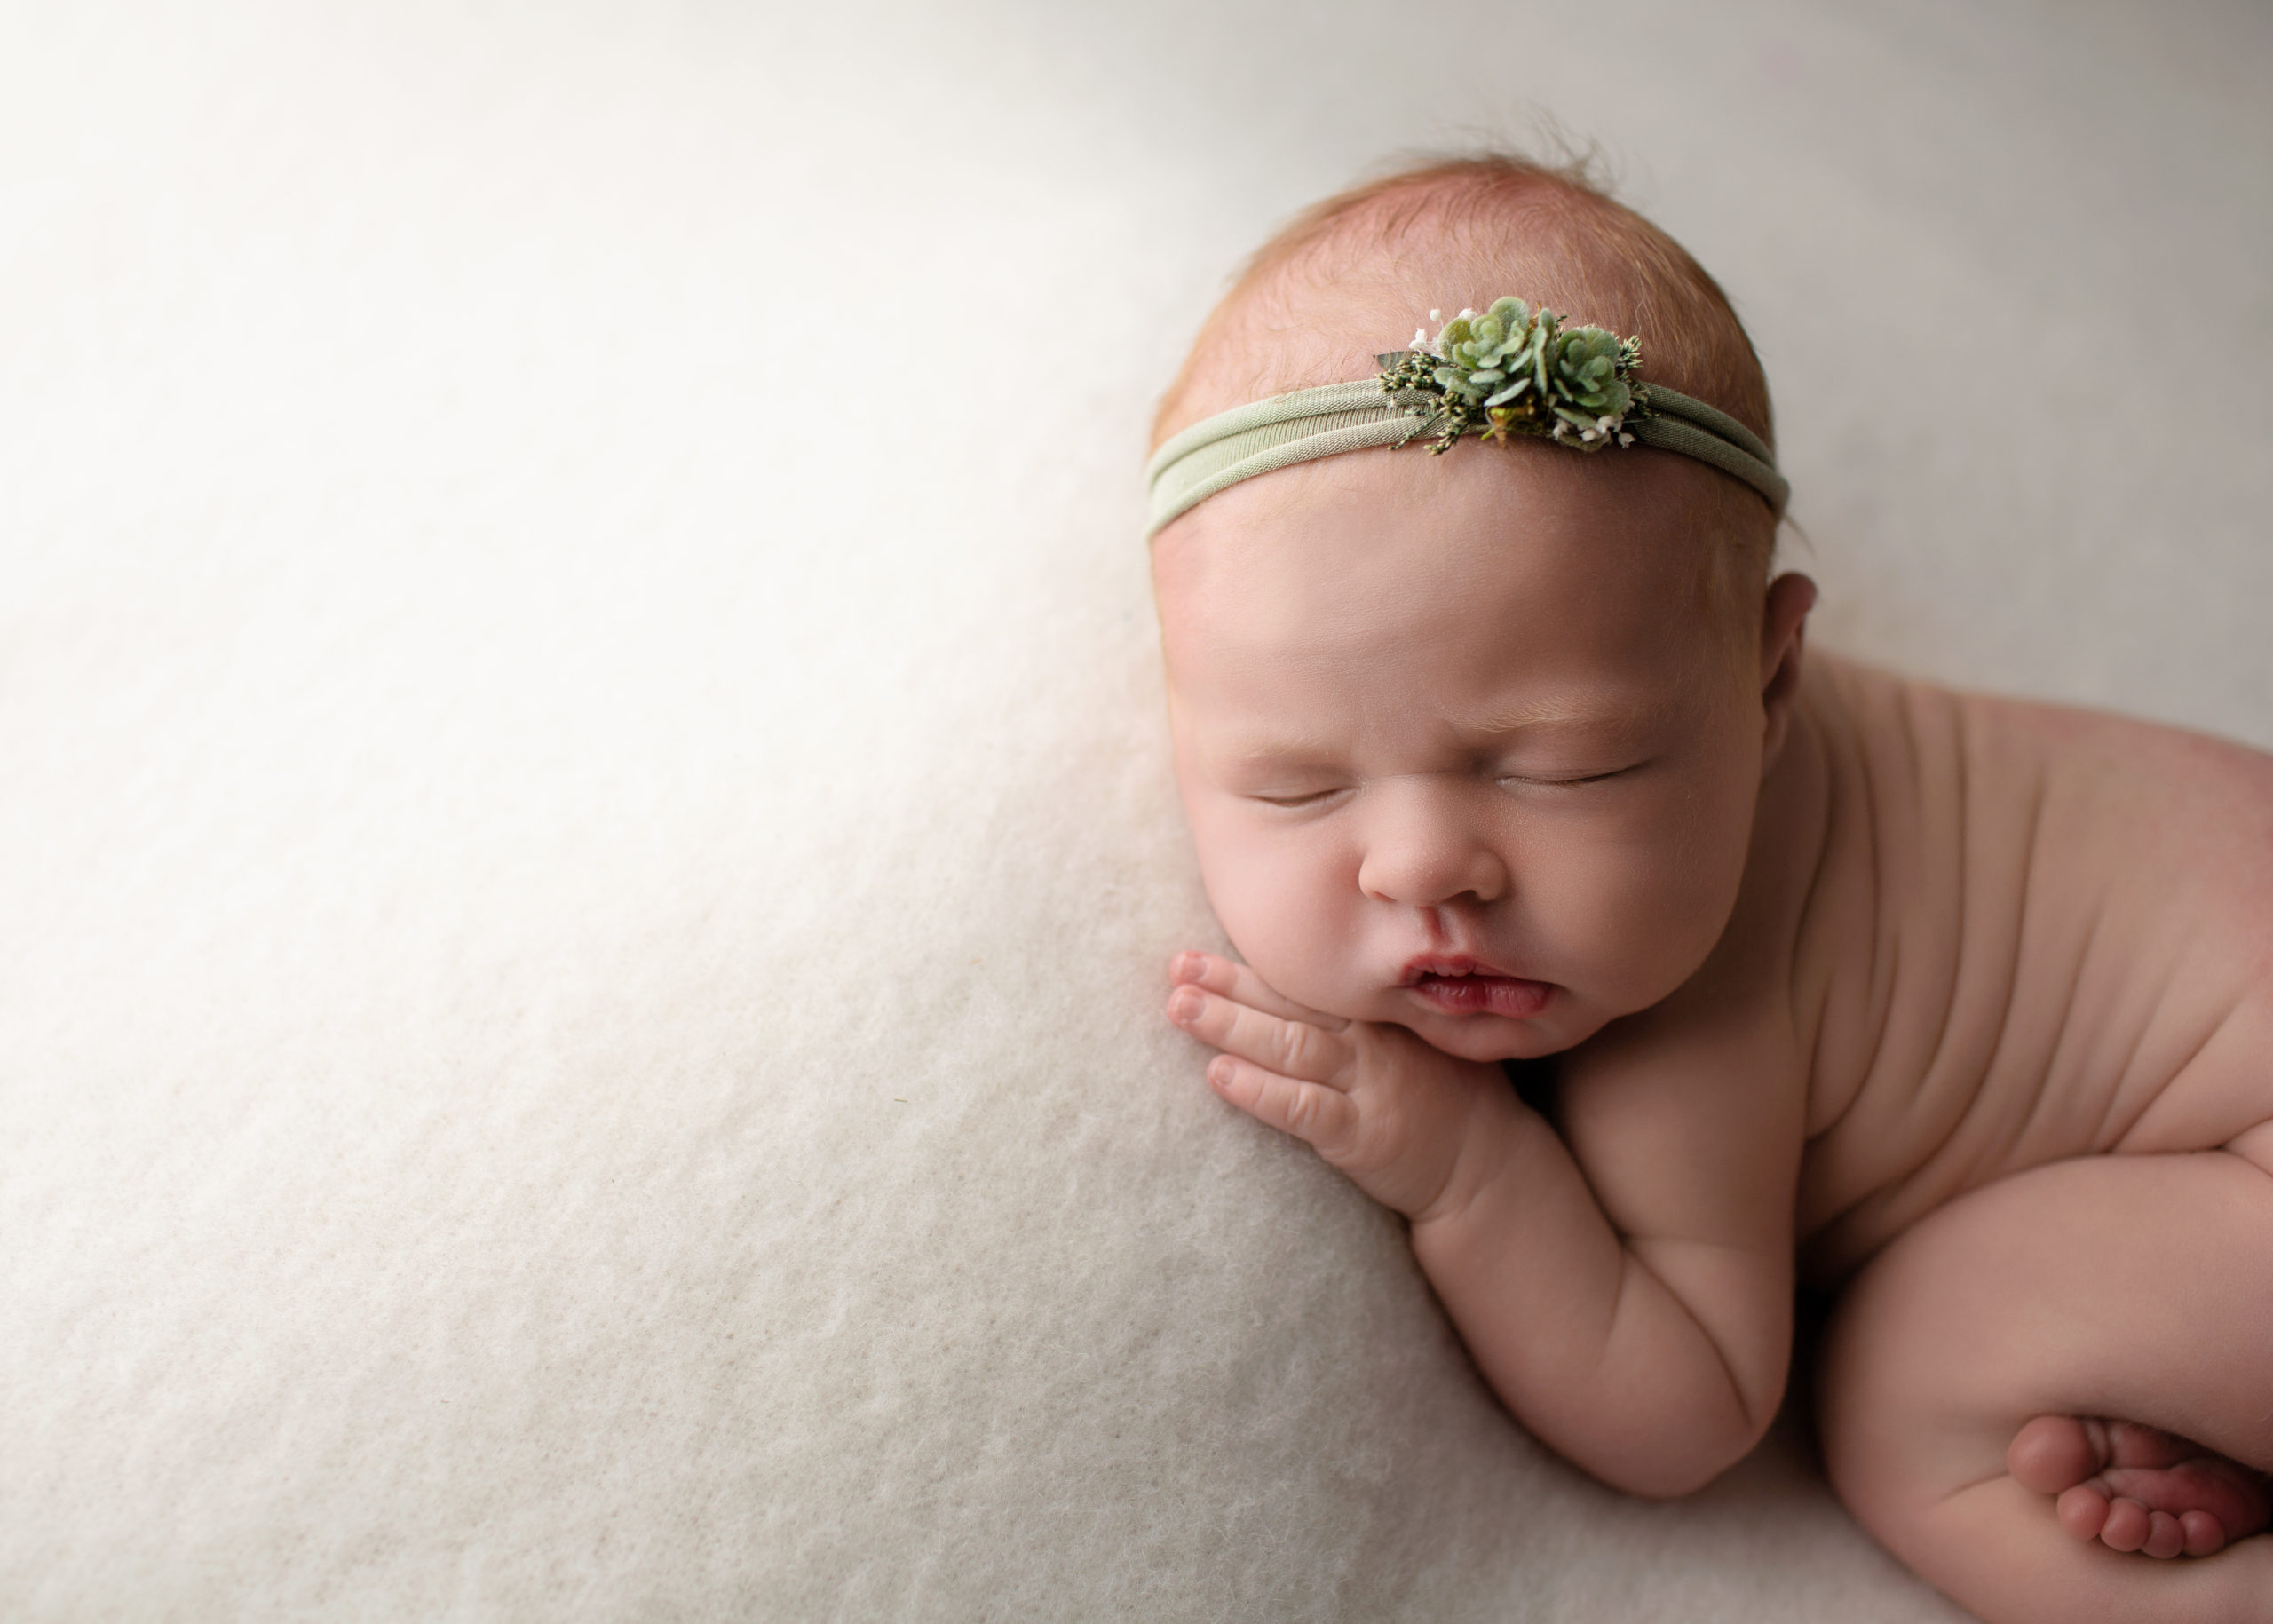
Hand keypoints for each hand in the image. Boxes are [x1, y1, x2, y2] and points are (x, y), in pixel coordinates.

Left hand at [1164, 950, 1513, 1219]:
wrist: (1485, 1164)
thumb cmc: (1443, 1095)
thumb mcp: (1413, 1036)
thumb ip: (1363, 1012)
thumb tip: (1293, 985)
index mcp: (1375, 1013)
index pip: (1302, 982)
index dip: (1245, 967)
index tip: (1193, 953)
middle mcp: (1368, 1040)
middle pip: (1287, 1004)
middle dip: (1226, 984)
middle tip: (1175, 967)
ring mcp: (1366, 1085)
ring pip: (1289, 1045)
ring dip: (1231, 1025)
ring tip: (1181, 1008)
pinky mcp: (1361, 1133)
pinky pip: (1303, 1107)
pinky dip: (1260, 1089)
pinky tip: (1219, 1075)